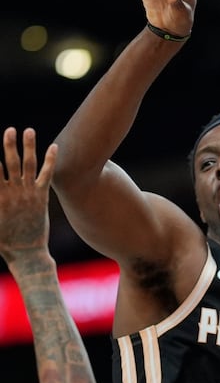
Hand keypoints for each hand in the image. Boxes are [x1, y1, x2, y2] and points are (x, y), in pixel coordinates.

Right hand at [0, 127, 54, 262]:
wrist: (26, 252)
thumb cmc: (3, 241)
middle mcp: (12, 192)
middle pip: (10, 163)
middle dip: (9, 145)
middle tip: (9, 129)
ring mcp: (28, 194)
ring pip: (28, 165)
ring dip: (28, 147)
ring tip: (28, 130)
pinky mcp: (41, 197)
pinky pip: (47, 176)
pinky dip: (50, 161)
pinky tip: (53, 147)